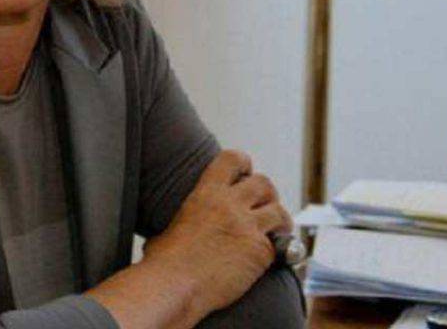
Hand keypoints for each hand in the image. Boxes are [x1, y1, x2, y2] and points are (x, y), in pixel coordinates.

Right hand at [140, 149, 292, 318]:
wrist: (174, 286)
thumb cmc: (165, 262)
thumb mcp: (173, 225)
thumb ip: (190, 218)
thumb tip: (187, 227)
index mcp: (205, 194)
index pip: (233, 160)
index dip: (244, 165)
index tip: (246, 174)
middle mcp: (229, 205)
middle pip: (264, 183)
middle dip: (268, 195)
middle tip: (265, 208)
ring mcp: (247, 227)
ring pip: (280, 213)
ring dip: (280, 222)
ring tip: (276, 232)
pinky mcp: (259, 252)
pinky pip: (278, 246)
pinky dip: (275, 252)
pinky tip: (266, 260)